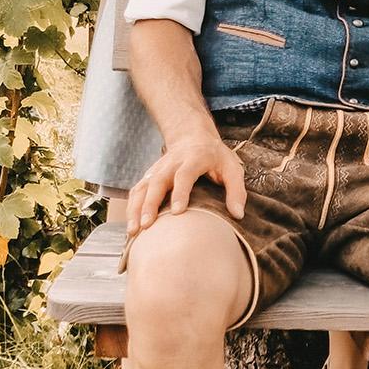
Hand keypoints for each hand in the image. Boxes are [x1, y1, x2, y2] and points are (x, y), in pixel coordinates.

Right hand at [125, 131, 247, 240]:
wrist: (192, 136)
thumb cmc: (215, 157)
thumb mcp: (232, 168)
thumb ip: (236, 190)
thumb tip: (238, 215)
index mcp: (193, 159)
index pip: (184, 175)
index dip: (180, 192)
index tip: (178, 211)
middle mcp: (171, 164)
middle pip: (157, 182)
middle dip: (150, 204)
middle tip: (146, 225)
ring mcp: (157, 170)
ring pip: (142, 188)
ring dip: (135, 209)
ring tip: (132, 232)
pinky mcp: (149, 177)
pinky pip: (136, 192)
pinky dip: (131, 209)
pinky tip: (131, 228)